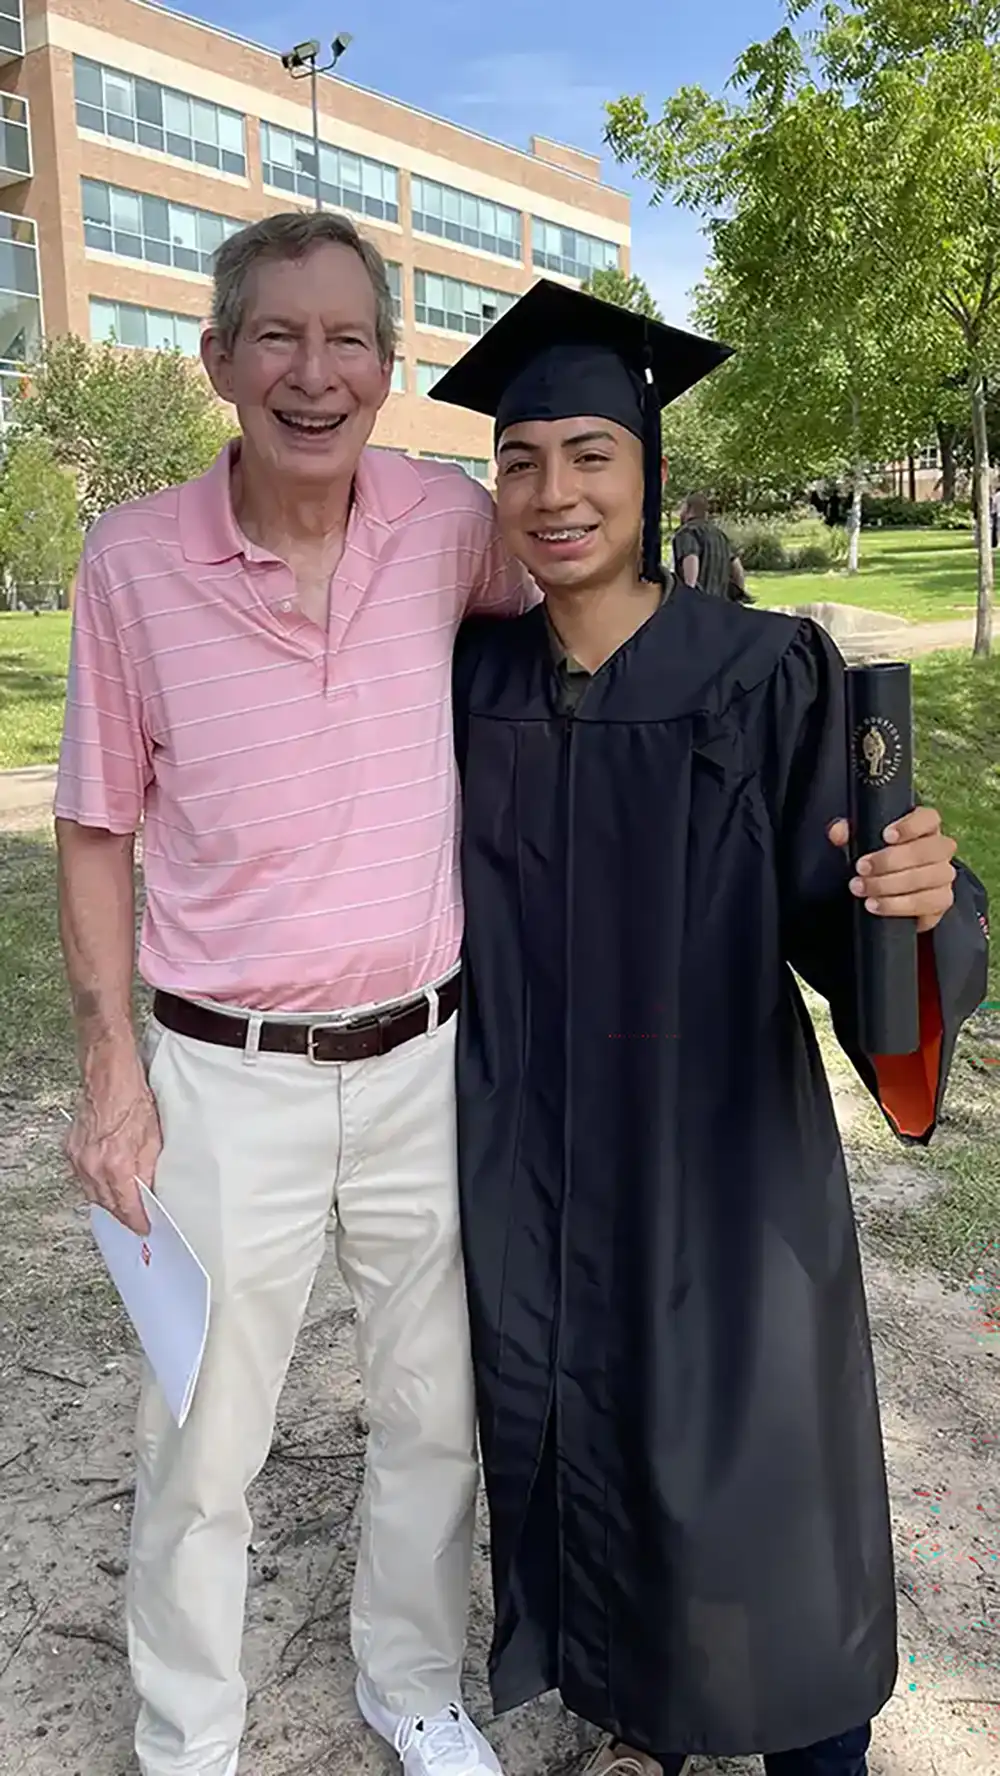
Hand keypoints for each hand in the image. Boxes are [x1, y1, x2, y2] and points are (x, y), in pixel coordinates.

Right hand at [66, 1051, 161, 1234]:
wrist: (109, 1075)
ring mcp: (79, 1158)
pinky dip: (96, 1184)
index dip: (137, 1221)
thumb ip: (150, 1169)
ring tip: (124, 1204)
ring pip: (93, 1193)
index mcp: (116, 1164)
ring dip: (109, 1201)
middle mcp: (93, 1165)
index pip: (126, 1207)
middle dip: (122, 1215)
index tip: (145, 1228)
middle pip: (107, 1204)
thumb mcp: (154, 1137)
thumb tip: (150, 1191)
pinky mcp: (71, 1149)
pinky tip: (108, 1182)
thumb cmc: (133, 1098)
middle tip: (137, 1220)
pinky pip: (83, 1177)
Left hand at [828, 805, 956, 933]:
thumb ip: (847, 834)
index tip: (886, 836)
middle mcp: (940, 849)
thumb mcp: (859, 845)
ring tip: (863, 889)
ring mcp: (944, 875)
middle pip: (929, 850)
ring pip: (930, 877)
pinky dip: (900, 905)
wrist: (887, 896)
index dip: (910, 826)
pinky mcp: (942, 901)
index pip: (929, 818)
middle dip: (892, 860)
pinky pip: (930, 903)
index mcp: (923, 828)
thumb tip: (837, 832)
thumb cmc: (877, 862)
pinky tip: (876, 905)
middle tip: (862, 868)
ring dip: (892, 885)